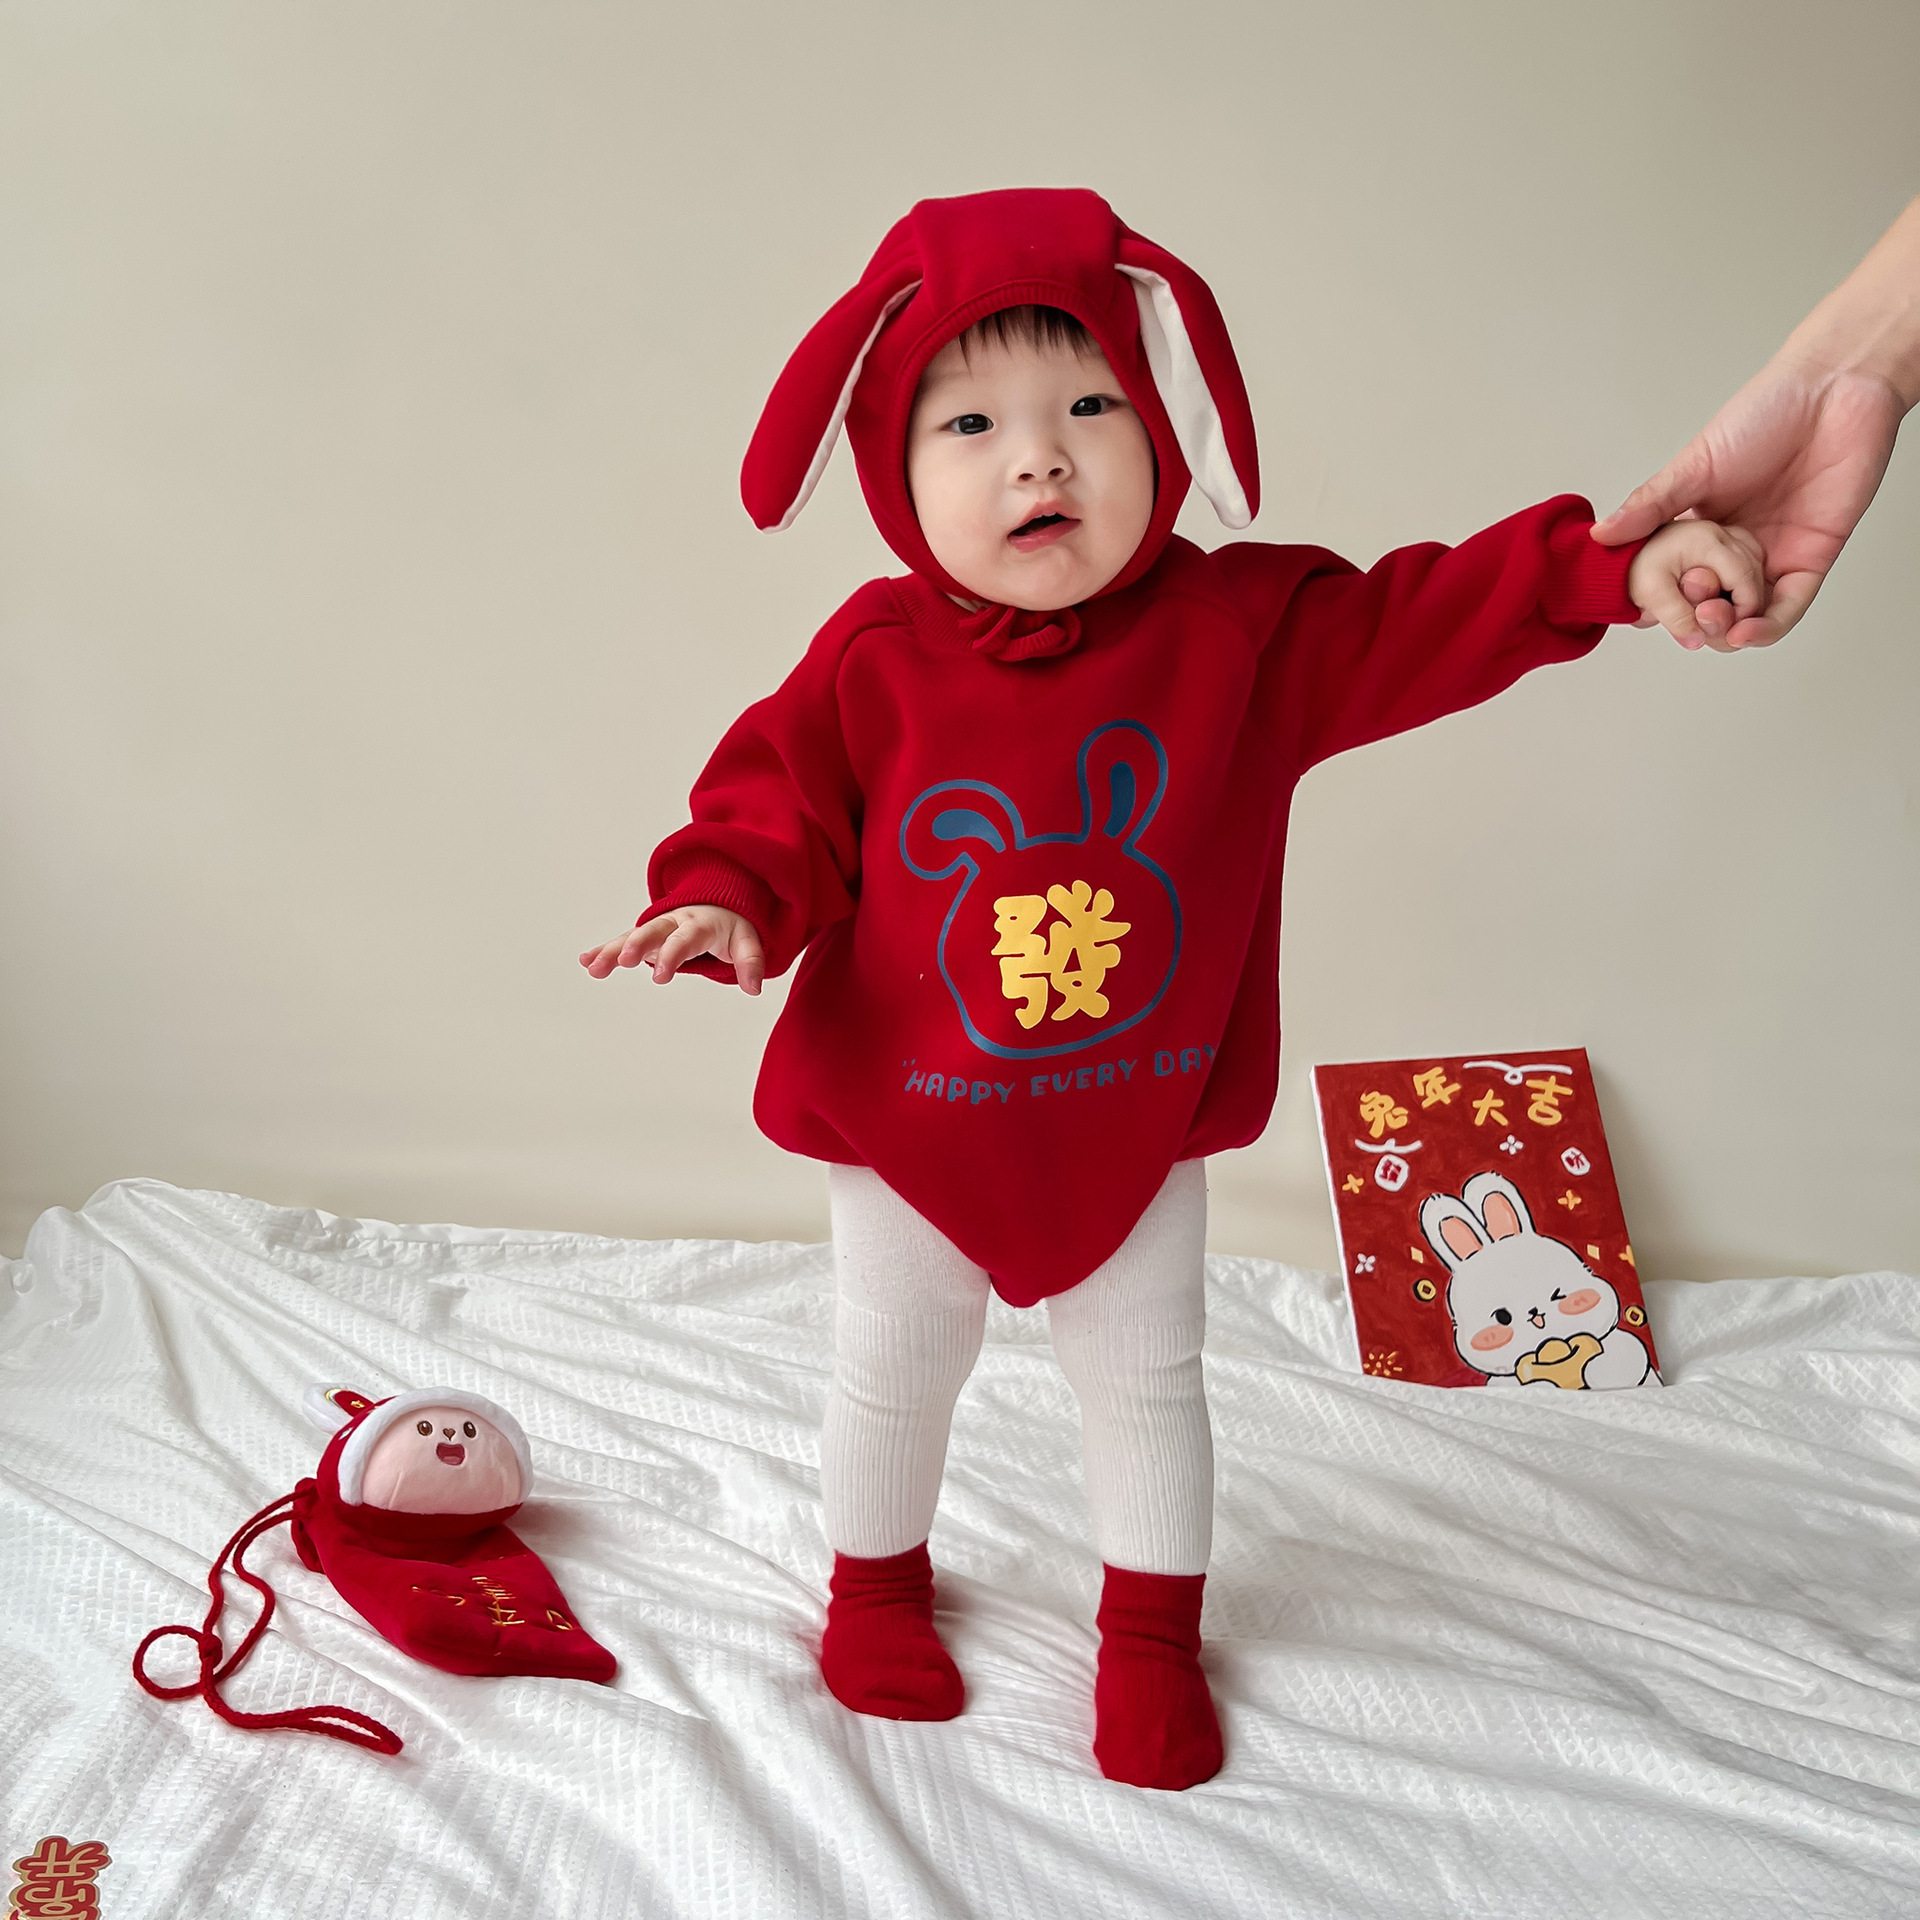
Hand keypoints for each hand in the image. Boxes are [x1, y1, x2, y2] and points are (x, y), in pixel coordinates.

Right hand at [578, 905, 763, 993]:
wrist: (718, 901)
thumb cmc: (731, 927)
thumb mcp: (747, 941)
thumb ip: (751, 963)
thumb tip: (754, 989)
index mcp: (699, 923)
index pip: (684, 939)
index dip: (672, 955)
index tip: (659, 977)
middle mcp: (674, 922)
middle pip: (653, 931)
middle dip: (637, 945)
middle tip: (623, 962)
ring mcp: (657, 928)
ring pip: (632, 936)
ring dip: (612, 950)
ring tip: (592, 967)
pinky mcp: (646, 936)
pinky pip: (623, 941)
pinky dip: (605, 949)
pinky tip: (586, 961)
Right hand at [1594, 362, 1901, 648]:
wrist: (1835, 388)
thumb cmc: (1766, 412)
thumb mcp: (1694, 464)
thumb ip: (1651, 504)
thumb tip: (1600, 536)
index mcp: (1702, 527)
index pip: (1675, 580)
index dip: (1659, 603)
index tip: (1644, 612)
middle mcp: (1737, 547)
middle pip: (1711, 606)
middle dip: (1695, 624)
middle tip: (1685, 620)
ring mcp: (1774, 554)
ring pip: (1749, 616)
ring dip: (1729, 634)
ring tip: (1713, 628)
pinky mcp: (1814, 555)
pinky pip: (1791, 605)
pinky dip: (1768, 628)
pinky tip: (1746, 631)